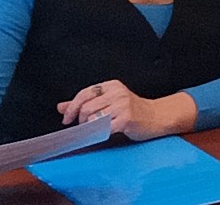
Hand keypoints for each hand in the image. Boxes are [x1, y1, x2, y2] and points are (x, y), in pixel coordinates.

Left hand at [57, 80, 195, 140]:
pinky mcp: (127, 118)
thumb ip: (85, 104)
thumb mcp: (109, 102)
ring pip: (93, 117)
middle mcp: (117, 93)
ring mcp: (123, 105)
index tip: (67, 119)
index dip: (72, 107)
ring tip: (97, 128)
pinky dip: (100, 133)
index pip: (84, 94)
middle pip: (87, 107)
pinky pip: (104, 127)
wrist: (157, 117)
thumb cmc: (133, 111)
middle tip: (85, 126)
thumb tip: (61, 107)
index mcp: (112, 86)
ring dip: (90, 127)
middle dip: (81, 120)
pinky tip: (105, 132)